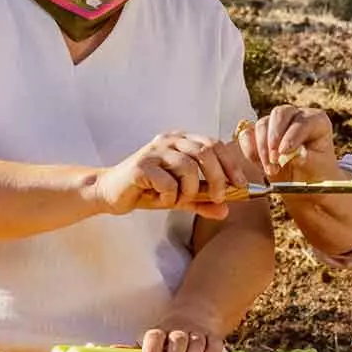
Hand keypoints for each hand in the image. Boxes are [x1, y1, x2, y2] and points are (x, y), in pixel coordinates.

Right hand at [90, 131, 249, 218]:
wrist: (111, 193)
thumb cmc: (148, 191)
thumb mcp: (181, 197)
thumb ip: (203, 201)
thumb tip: (226, 211)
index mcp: (183, 141)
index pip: (215, 144)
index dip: (231, 164)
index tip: (240, 185)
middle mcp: (170, 140)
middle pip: (206, 152)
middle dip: (218, 178)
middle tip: (217, 198)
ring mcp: (154, 150)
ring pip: (188, 167)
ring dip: (190, 190)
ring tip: (179, 199)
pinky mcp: (141, 165)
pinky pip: (167, 182)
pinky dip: (170, 196)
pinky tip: (160, 199)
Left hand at [140, 312, 225, 351]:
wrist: (199, 310)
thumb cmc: (170, 333)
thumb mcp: (153, 338)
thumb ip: (138, 348)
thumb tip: (116, 350)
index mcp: (162, 329)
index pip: (155, 339)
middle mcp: (180, 329)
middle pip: (177, 343)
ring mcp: (198, 332)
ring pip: (195, 344)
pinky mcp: (214, 336)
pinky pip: (214, 343)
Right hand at [237, 105, 341, 180]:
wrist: (304, 186)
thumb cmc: (316, 175)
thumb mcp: (317, 169)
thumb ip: (308, 159)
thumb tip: (295, 154)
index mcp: (316, 121)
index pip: (302, 121)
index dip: (291, 135)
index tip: (284, 152)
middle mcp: (296, 117)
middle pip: (279, 114)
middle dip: (273, 137)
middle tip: (274, 159)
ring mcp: (276, 124)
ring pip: (262, 124)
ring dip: (263, 148)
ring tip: (271, 170)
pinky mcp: (259, 134)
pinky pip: (247, 134)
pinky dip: (250, 150)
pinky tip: (260, 166)